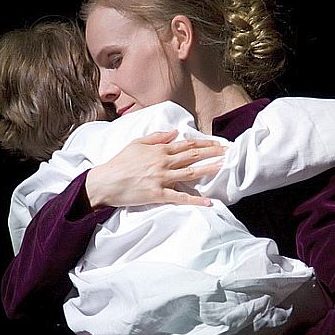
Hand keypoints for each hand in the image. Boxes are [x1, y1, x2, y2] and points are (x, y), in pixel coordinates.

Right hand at [85, 131, 226, 209]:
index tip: (219, 143)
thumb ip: (157, 137)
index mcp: (159, 149)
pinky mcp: (158, 194)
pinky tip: (208, 202)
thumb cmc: (120, 162)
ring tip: (224, 166)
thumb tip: (175, 133)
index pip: (187, 144)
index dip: (205, 143)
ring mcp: (161, 178)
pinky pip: (180, 198)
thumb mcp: (136, 143)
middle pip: (193, 156)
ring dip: (209, 169)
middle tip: (229, 151)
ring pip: (190, 173)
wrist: (105, 182)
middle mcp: (163, 162)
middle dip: (213, 152)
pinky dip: (195, 200)